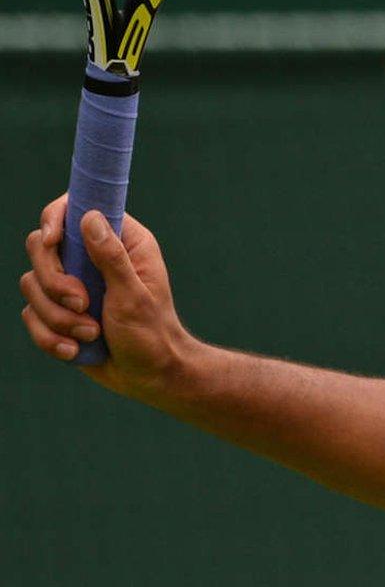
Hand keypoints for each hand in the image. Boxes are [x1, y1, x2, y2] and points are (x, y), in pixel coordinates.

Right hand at [20, 195, 197, 400]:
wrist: (149, 376)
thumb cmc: (151, 333)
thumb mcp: (133, 295)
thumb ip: (111, 257)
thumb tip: (89, 217)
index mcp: (122, 242)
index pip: (75, 209)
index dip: (55, 218)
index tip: (53, 241)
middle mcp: (93, 257)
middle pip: (41, 247)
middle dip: (55, 282)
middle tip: (83, 304)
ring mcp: (72, 284)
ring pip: (32, 284)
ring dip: (58, 317)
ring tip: (90, 334)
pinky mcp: (58, 311)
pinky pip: (31, 315)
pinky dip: (50, 336)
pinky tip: (75, 350)